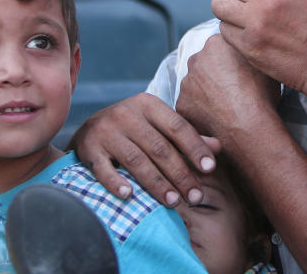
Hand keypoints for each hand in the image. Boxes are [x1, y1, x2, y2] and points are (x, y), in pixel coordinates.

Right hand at [68, 93, 220, 206]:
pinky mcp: (89, 148)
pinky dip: (116, 182)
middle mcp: (126, 114)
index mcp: (148, 105)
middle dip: (181, 174)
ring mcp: (106, 131)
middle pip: (159, 148)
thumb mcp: (158, 126)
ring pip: (136, 160)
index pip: (177, 127)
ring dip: (157, 183)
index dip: (195, 148)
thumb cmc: (134, 130)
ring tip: (174, 202)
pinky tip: (129, 196)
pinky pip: (103, 168)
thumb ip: (186, 138)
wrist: (89, 129)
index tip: (209, 169)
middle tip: (195, 197)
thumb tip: (218, 148)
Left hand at [176, 34, 280, 141]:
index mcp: (215, 44)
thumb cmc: (260, 95)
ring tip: (225, 108)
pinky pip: (190, 106)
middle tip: (232, 91)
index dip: (231, 61)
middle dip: (215, 75)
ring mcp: (185, 83)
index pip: (220, 47)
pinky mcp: (181, 105)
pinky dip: (200, 111)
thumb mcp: (263, 64)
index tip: (239, 73)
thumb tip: (250, 54)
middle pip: (204, 65)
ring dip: (206, 93)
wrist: (248, 126)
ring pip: (195, 86)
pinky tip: (216, 119)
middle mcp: (196, 60)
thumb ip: (249, 53)